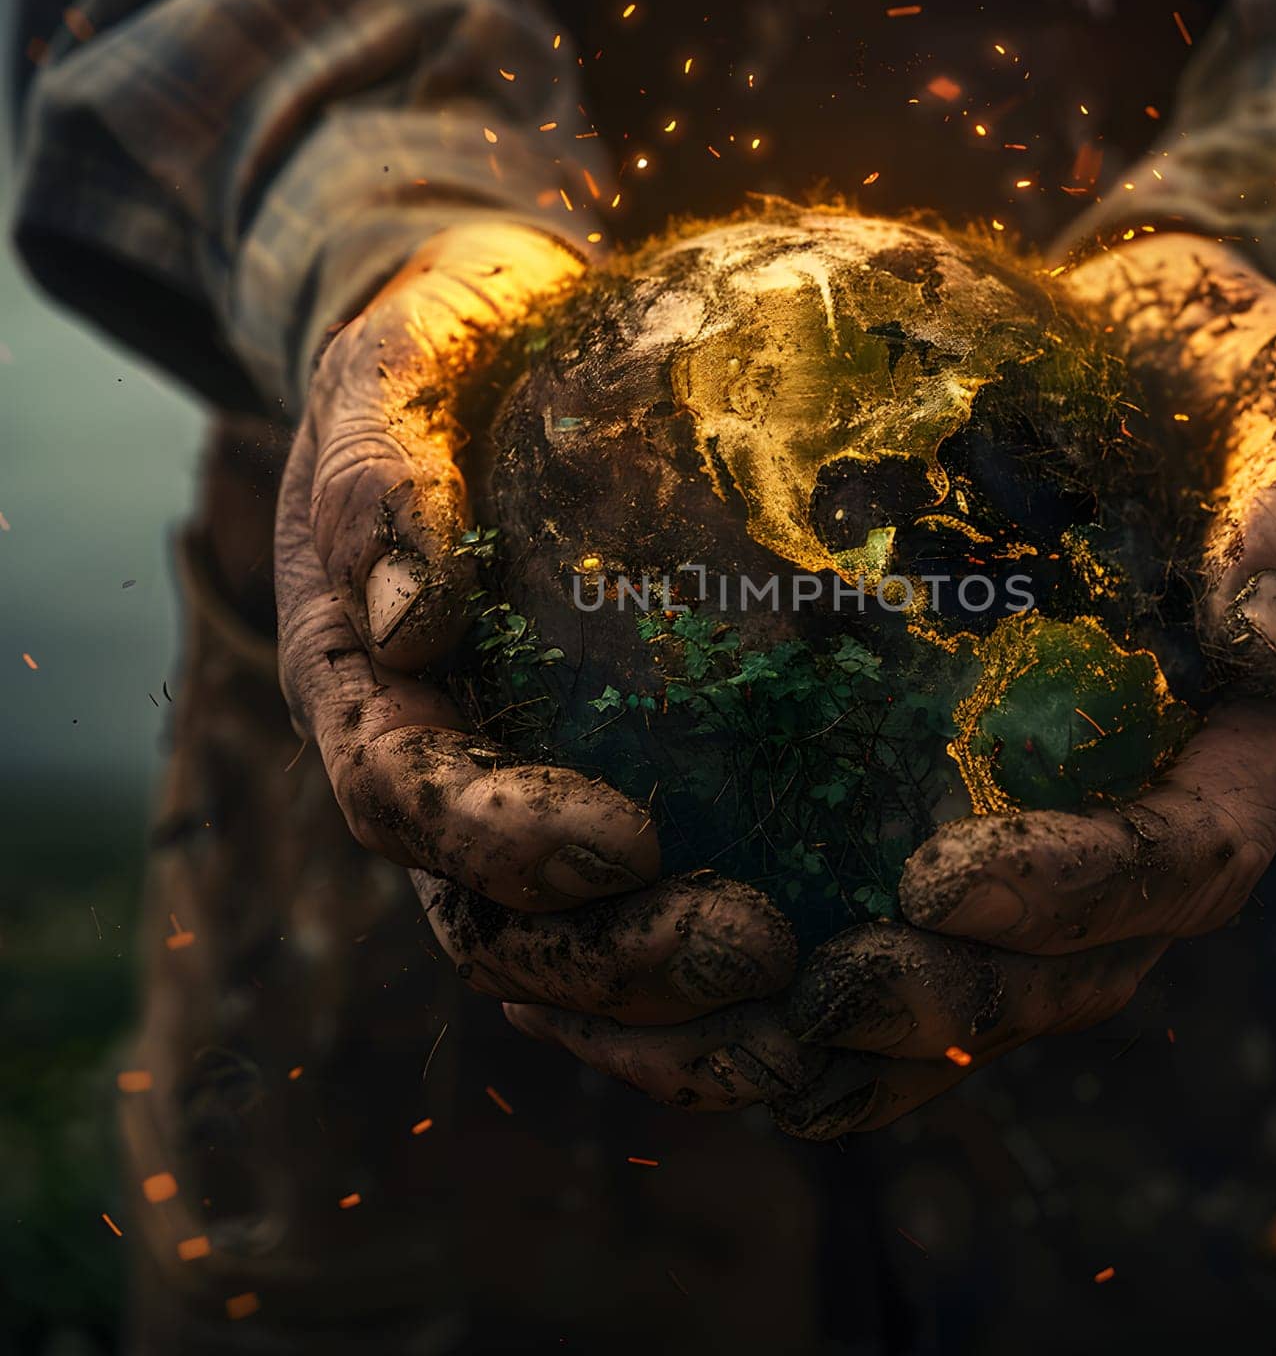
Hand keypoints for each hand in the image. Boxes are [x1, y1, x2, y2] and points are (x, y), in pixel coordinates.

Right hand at [275, 222, 795, 1030]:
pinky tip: (838, 963)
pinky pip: (646, 907)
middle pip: (493, 922)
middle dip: (612, 963)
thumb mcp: (397, 368)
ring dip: (674, 1007)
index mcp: (359, 684)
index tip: (626, 842)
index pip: (405, 799)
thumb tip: (409, 621)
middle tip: (758, 952)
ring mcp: (512, 793)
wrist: (486, 350)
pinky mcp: (596, 788)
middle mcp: (428, 768)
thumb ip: (381, 475)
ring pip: (570, 953)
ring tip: (809, 1001)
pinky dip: (716, 969)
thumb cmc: (443, 349)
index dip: (499, 844)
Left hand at [780, 232, 1275, 1134]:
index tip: (933, 881)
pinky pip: (913, 905)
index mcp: (1253, 745)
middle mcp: (1166, 808)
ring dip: (876, 1026)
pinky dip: (821, 955)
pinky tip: (695, 959)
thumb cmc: (1220, 366)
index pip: (1185, 862)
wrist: (1149, 354)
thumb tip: (1266, 646)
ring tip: (738, 1023)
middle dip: (957, 996)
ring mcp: (1076, 812)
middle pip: (1080, 965)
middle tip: (813, 993)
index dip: (1076, 895)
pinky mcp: (985, 786)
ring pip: (994, 971)